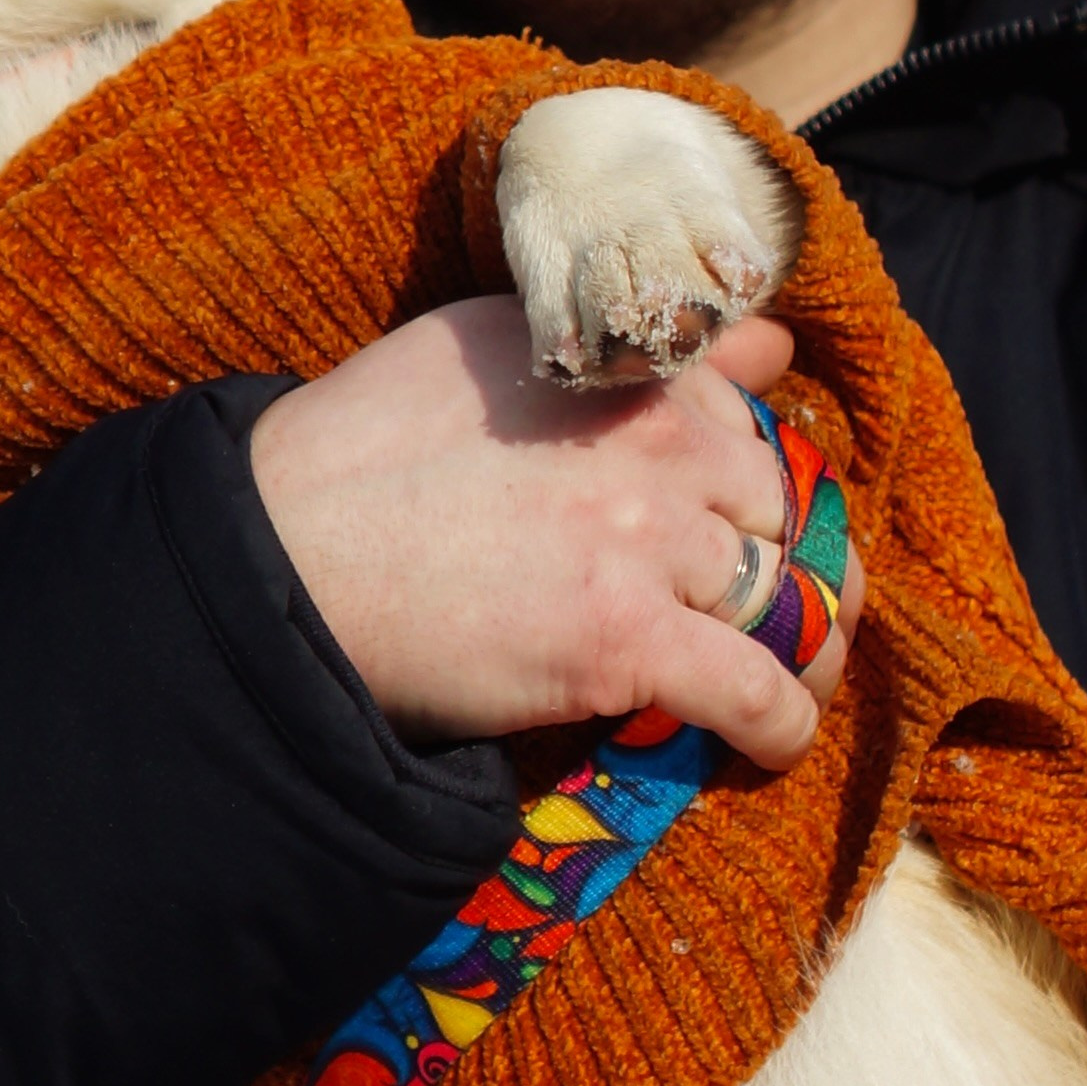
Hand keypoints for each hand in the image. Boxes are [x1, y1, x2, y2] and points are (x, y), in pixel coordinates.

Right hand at [249, 295, 863, 768]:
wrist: (287, 545)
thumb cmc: (365, 444)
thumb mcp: (499, 342)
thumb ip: (636, 346)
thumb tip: (766, 344)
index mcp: (627, 368)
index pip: (754, 420)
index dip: (748, 481)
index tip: (733, 521)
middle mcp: (658, 441)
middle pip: (782, 511)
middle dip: (783, 558)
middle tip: (760, 603)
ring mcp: (649, 541)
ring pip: (786, 600)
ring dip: (799, 644)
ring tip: (789, 675)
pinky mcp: (628, 640)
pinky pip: (756, 692)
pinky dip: (781, 724)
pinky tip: (771, 743)